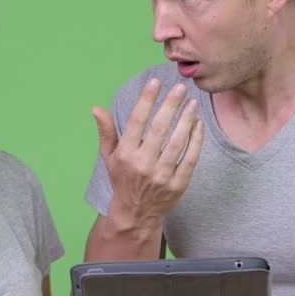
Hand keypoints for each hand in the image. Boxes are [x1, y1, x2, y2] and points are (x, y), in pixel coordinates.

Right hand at [92, 78, 204, 226]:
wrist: (136, 214)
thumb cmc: (123, 179)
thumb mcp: (110, 156)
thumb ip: (106, 131)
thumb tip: (96, 108)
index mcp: (125, 154)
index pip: (137, 120)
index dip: (146, 99)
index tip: (155, 81)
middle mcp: (142, 164)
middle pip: (159, 128)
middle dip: (171, 105)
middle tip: (180, 87)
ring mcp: (161, 176)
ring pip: (177, 142)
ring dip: (187, 119)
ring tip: (192, 103)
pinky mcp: (178, 185)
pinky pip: (190, 159)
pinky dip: (196, 140)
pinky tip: (198, 124)